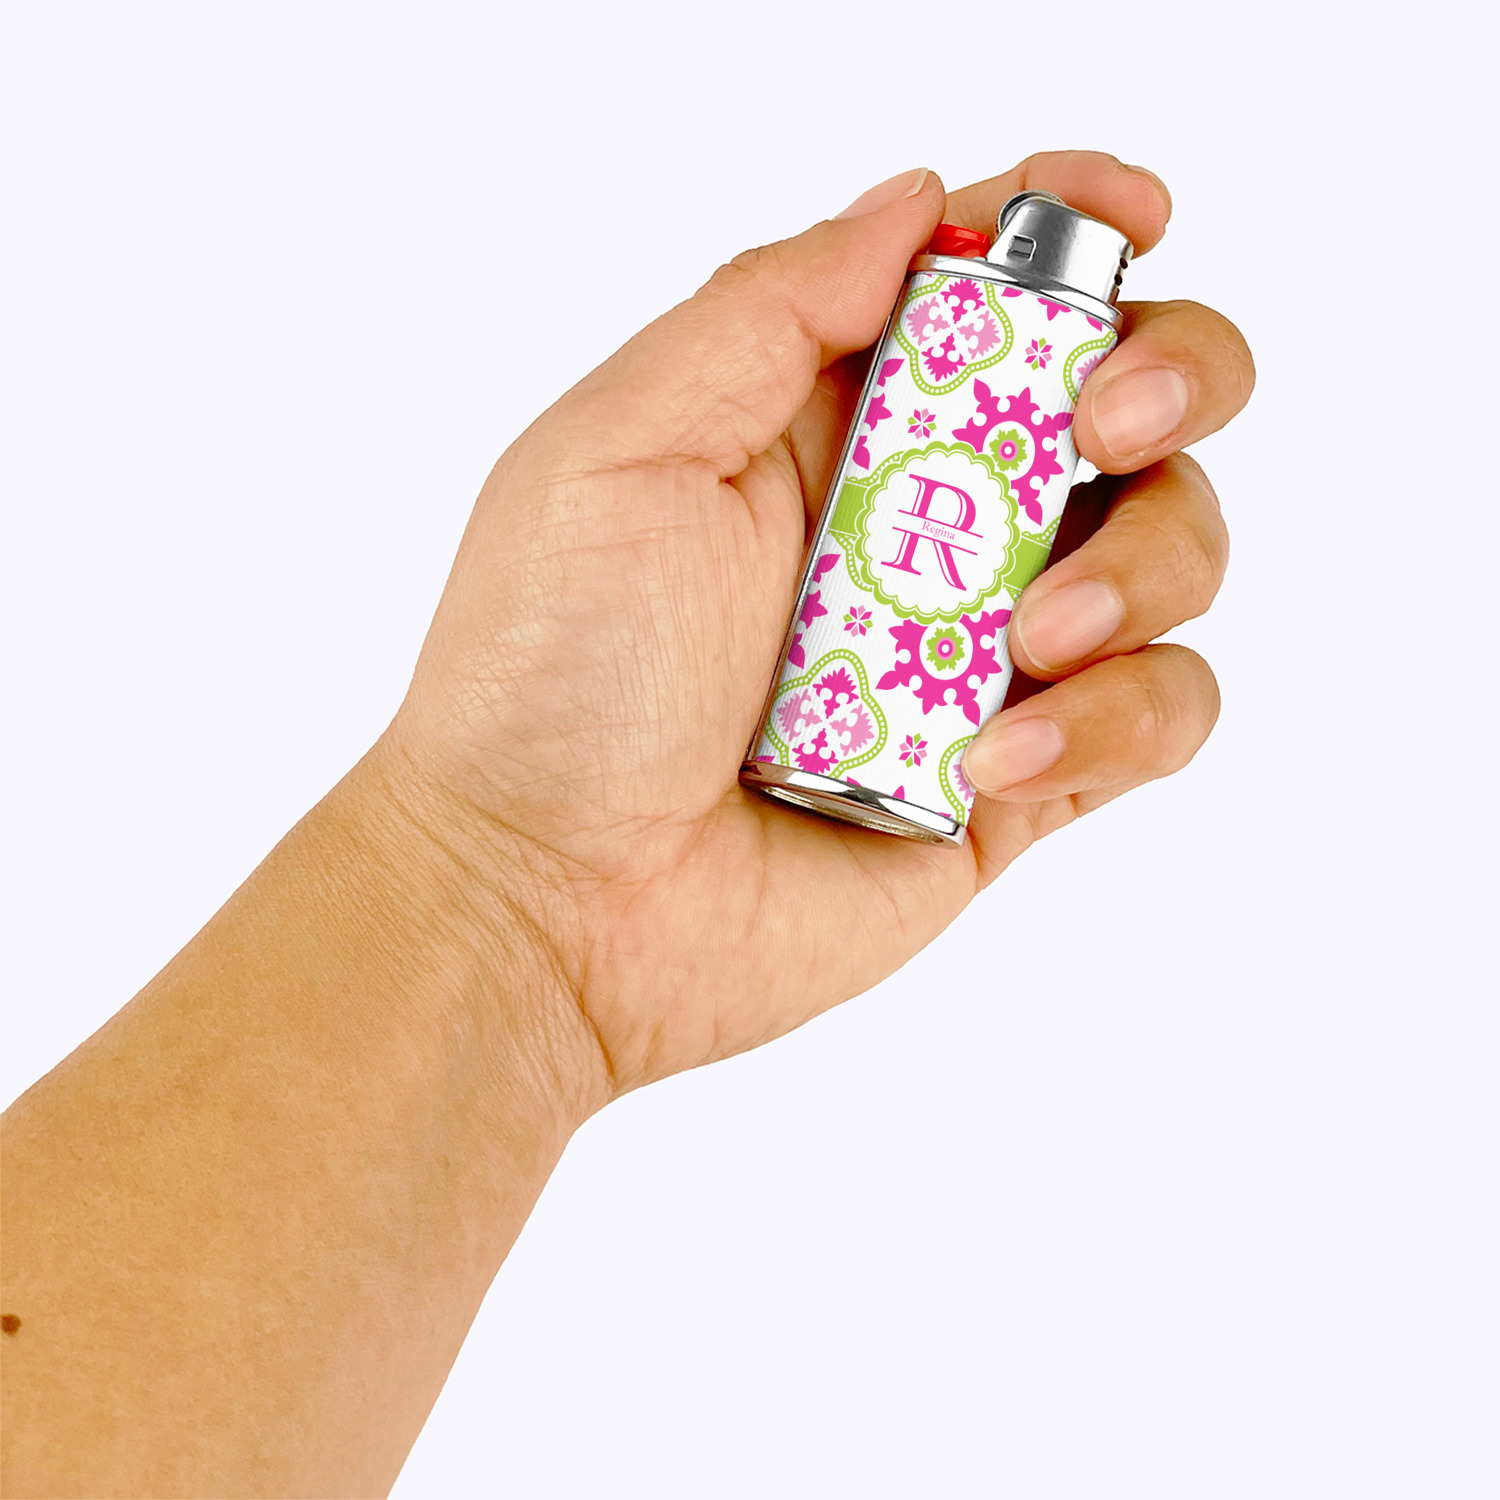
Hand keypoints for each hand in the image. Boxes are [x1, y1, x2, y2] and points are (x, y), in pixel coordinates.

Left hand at [382, 152, 1253, 1103]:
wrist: (550, 903)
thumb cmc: (548, 678)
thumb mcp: (620, 450)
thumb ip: (768, 311)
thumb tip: (917, 204)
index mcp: (829, 417)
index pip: (995, 285)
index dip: (1081, 224)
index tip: (1133, 214)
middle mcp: (926, 520)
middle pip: (1132, 395)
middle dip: (1169, 378)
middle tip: (1104, 427)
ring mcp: (979, 649)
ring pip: (1172, 549)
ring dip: (1141, 570)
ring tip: (1029, 641)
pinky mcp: (1019, 776)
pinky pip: (1157, 713)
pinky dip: (1115, 722)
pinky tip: (993, 762)